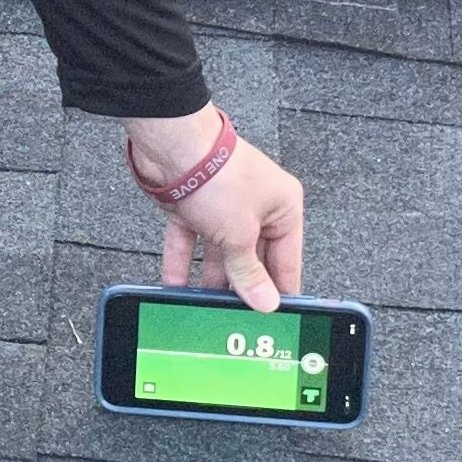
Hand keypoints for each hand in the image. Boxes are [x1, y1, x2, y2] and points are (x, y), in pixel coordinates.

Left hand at [125, 105, 305, 311]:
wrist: (173, 145)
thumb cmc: (218, 175)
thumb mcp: (240, 235)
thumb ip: (250, 272)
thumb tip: (266, 301)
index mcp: (282, 206)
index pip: (288, 259)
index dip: (279, 289)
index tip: (272, 317)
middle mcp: (256, 205)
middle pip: (252, 257)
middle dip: (240, 285)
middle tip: (235, 316)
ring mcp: (222, 205)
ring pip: (219, 252)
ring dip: (210, 278)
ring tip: (204, 307)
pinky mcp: (193, 205)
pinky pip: (191, 241)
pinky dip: (182, 262)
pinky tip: (176, 286)